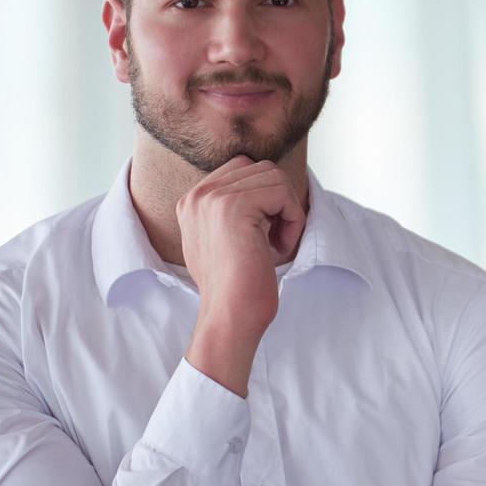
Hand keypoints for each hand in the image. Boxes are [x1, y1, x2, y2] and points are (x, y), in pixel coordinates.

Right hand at [177, 155, 304, 394]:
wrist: (229, 317)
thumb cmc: (236, 288)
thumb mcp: (226, 240)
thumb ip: (233, 210)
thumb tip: (265, 188)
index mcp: (192, 201)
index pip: (243, 169)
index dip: (267, 197)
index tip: (265, 233)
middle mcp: (197, 194)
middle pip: (261, 168)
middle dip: (279, 201)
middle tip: (277, 237)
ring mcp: (212, 198)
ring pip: (274, 177)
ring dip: (288, 210)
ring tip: (279, 244)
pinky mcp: (233, 206)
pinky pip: (282, 193)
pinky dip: (293, 219)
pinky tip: (280, 247)